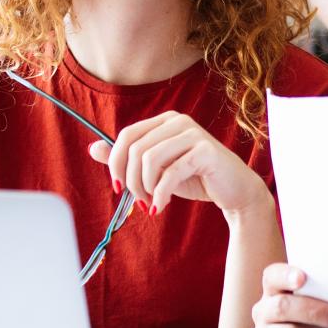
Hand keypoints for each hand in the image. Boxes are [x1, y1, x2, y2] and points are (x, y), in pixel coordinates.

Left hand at [87, 110, 267, 220]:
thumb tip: (93, 148)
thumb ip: (128, 159)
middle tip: (140, 201)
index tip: (118, 187)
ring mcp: (193, 134)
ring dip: (145, 188)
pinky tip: (161, 207)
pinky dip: (160, 195)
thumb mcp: (157, 170)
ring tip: (152, 203)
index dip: (115, 163)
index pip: (127, 135)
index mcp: (165, 121)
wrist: (234, 191)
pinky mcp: (205, 151)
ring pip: (149, 160)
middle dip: (131, 181)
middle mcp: (179, 121)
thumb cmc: (195, 178)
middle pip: (135, 149)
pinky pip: (170, 173)